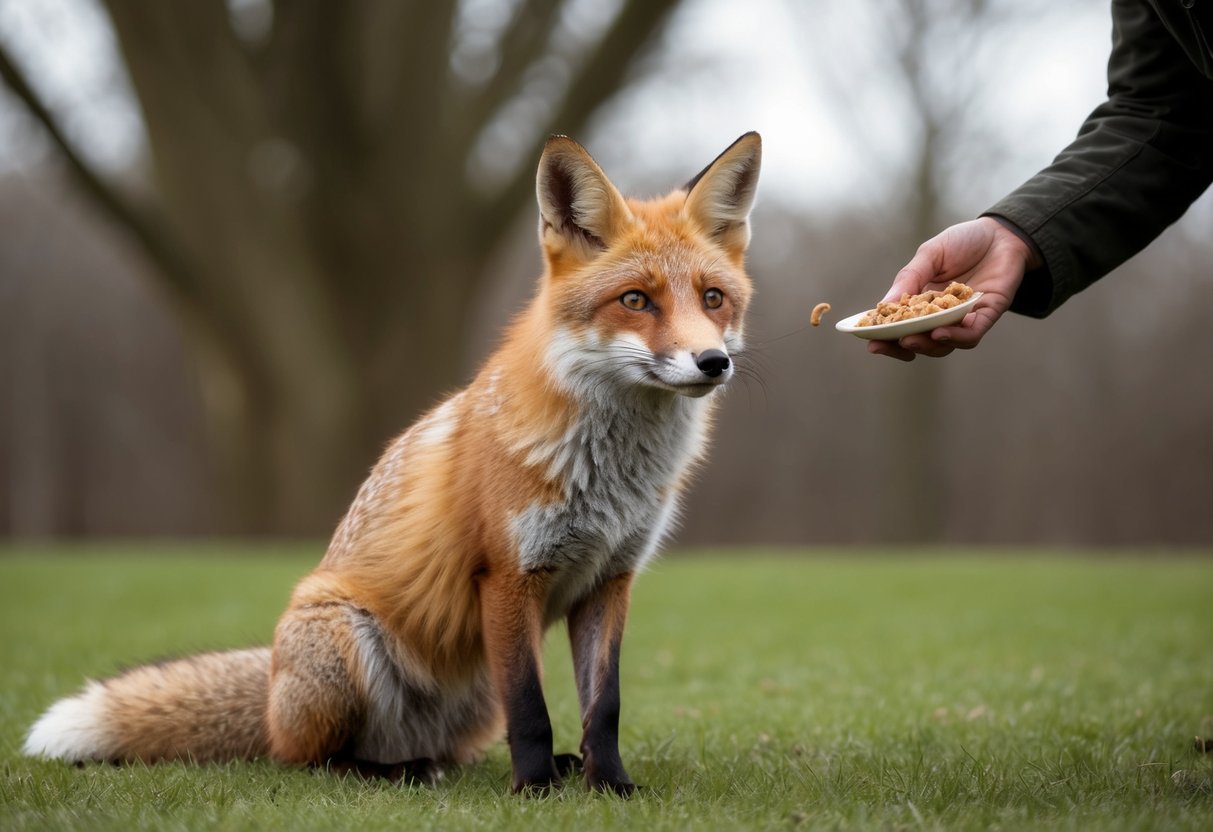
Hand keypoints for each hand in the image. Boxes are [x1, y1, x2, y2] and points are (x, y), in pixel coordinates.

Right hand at [868, 217, 1036, 360]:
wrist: (1002, 233)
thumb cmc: (964, 242)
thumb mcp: (930, 254)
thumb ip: (910, 278)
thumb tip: (885, 304)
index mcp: (921, 301)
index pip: (900, 325)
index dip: (885, 337)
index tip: (871, 343)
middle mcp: (941, 315)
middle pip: (919, 341)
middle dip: (903, 347)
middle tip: (891, 345)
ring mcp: (963, 318)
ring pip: (944, 344)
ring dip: (928, 345)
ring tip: (914, 339)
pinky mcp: (986, 316)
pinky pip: (971, 335)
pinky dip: (957, 336)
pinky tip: (944, 331)